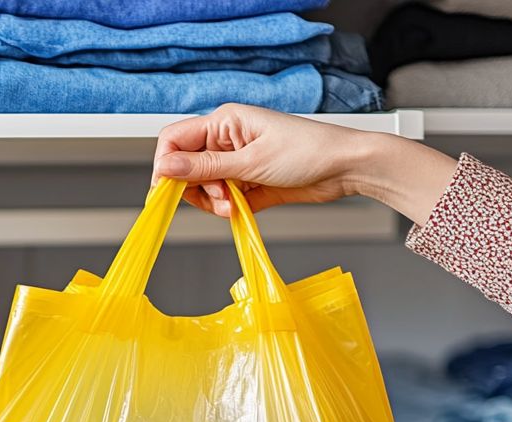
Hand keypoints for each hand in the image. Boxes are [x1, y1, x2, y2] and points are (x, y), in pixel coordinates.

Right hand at [153, 104, 457, 225]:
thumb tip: (166, 168)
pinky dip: (227, 208)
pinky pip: (222, 200)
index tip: (166, 190)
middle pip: (186, 168)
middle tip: (216, 198)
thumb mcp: (250, 161)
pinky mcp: (248, 184)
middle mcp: (227, 140)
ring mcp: (237, 163)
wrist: (345, 169)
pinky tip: (242, 209)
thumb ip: (204, 167)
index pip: (175, 139)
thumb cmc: (308, 151)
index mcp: (224, 122)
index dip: (166, 165)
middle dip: (196, 188)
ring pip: (203, 187)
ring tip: (234, 205)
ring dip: (212, 201)